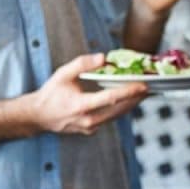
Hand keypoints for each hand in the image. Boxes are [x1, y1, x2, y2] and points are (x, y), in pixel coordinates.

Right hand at [24, 54, 147, 134]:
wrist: (38, 116)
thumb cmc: (51, 93)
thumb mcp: (63, 74)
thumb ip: (82, 64)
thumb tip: (104, 58)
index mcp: (81, 105)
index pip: (110, 98)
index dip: (128, 91)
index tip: (143, 85)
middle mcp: (88, 120)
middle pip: (119, 109)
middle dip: (136, 98)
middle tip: (151, 87)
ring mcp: (90, 127)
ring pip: (116, 115)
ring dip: (131, 104)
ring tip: (144, 92)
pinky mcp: (90, 130)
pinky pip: (109, 118)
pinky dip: (119, 109)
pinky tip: (127, 99)